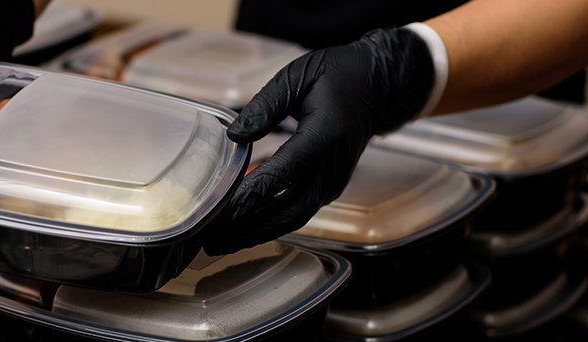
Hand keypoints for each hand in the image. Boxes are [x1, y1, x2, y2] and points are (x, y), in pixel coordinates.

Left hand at [203, 28, 437, 254]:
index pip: (282, 175)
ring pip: (295, 219)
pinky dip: (271, 223)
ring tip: (220, 242)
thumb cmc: (337, 76)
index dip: (251, 197)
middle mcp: (331, 167)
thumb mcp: (298, 76)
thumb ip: (265, 106)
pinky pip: (299, 212)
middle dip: (250, 230)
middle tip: (212, 241)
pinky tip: (242, 227)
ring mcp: (333, 181)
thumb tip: (235, 135)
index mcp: (323, 137)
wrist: (376, 89)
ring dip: (257, 233)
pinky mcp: (329, 187)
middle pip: (290, 212)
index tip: (220, 212)